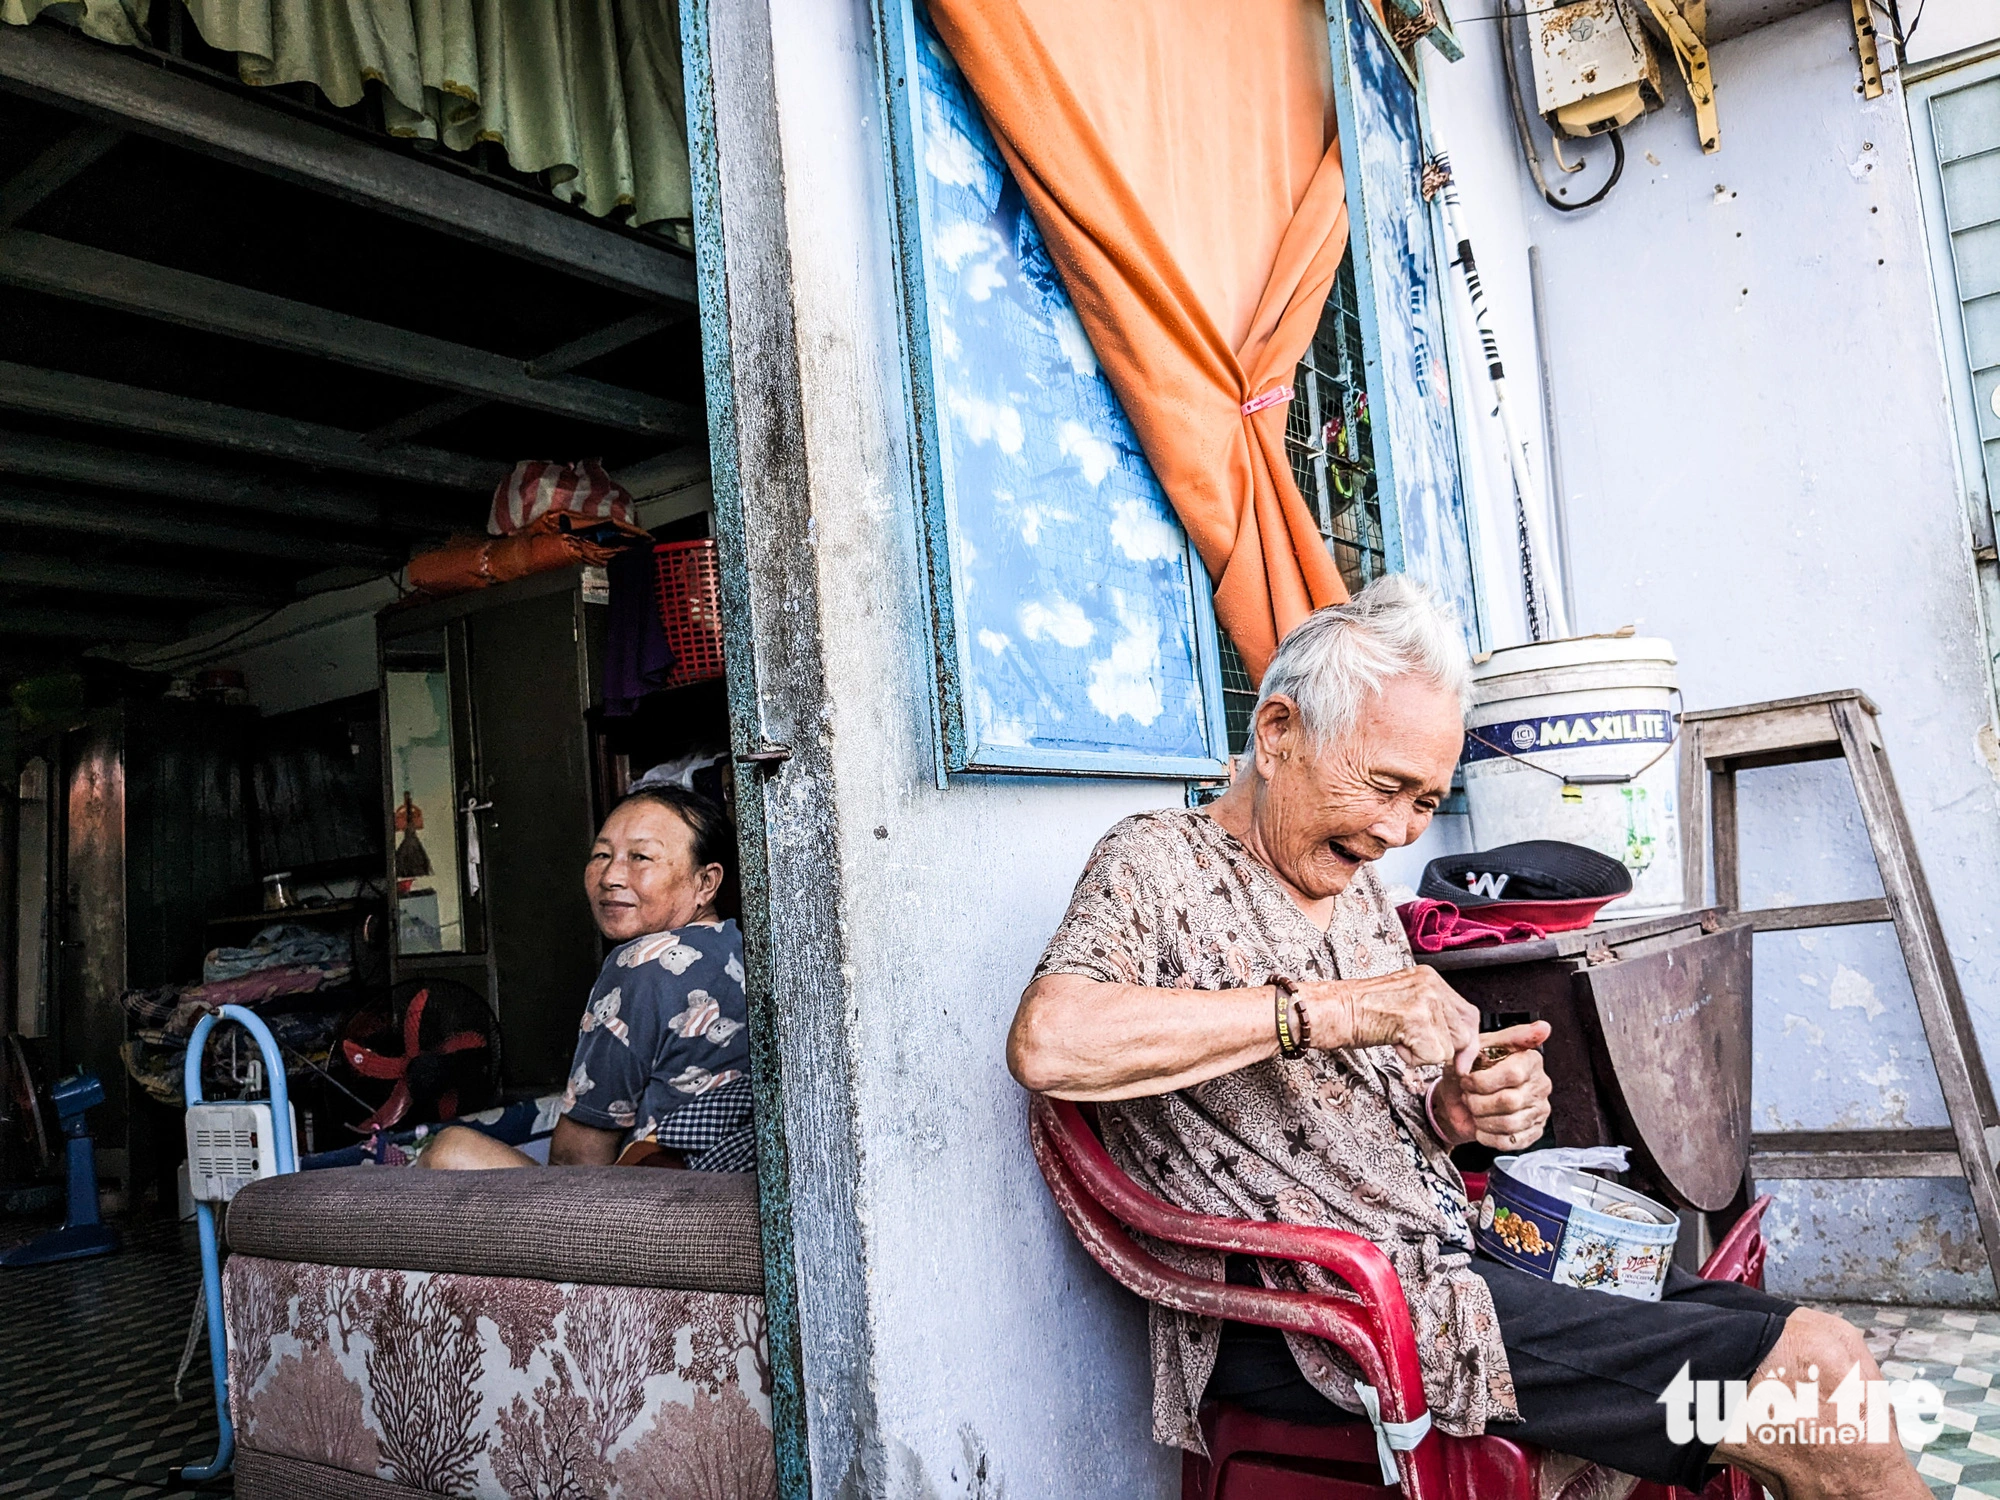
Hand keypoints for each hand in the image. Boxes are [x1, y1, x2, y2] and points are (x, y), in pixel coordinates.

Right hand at [1301, 966, 1480, 1069]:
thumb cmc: (1358, 1010)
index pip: (1467, 1013)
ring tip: (1399, 1040)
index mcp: (1429, 977)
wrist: (1332, 1009)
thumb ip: (1432, 1016)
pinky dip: (1415, 1059)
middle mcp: (1431, 984)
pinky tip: (1395, 1044)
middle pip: (1465, 1030)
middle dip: (1450, 1050)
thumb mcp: (1403, 1003)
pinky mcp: (1417, 1019)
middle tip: (1419, 1051)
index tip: (1460, 1059)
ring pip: (1451, 1045)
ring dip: (1427, 1054)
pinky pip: (1434, 1056)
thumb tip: (1457, 1045)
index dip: (1465, 1040)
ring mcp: (1426, 999)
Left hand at [1430, 1022, 1553, 1149]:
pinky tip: (1482, 1125)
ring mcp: (1539, 1111)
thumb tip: (1544, 1027)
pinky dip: (1488, 1136)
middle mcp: (1540, 1085)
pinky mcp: (1532, 1132)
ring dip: (1482, 1119)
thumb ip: (1511, 1036)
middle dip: (1479, 1102)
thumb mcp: (1482, 1045)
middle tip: (1469, 1096)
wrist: (1457, 1098)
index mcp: (1531, 1061)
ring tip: (1475, 1109)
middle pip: (1510, 1101)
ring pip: (1510, 1123)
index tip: (1467, 1079)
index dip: (1483, 1081)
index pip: (1513, 1074)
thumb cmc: (1469, 1070)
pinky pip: (1511, 1142)